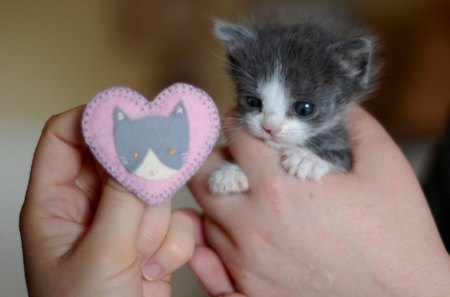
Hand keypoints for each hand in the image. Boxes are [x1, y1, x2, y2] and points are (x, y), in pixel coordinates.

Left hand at [20, 106, 194, 296]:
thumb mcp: (101, 256)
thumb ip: (122, 197)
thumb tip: (136, 142)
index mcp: (55, 205)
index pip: (65, 137)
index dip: (94, 119)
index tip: (130, 113)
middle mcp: (89, 208)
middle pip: (119, 160)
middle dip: (138, 183)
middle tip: (148, 197)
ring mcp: (123, 223)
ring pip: (153, 191)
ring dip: (154, 226)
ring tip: (142, 259)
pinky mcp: (152, 240)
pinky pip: (174, 219)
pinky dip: (172, 246)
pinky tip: (154, 271)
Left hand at [189, 107, 449, 296]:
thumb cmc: (396, 240)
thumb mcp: (385, 169)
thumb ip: (356, 128)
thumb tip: (337, 107)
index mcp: (280, 189)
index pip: (238, 139)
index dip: (239, 123)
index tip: (244, 123)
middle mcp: (253, 225)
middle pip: (205, 177)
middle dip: (214, 158)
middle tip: (231, 157)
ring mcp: (245, 263)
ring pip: (205, 217)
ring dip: (216, 199)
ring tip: (236, 193)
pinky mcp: (247, 293)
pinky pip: (206, 264)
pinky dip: (205, 243)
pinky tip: (216, 233)